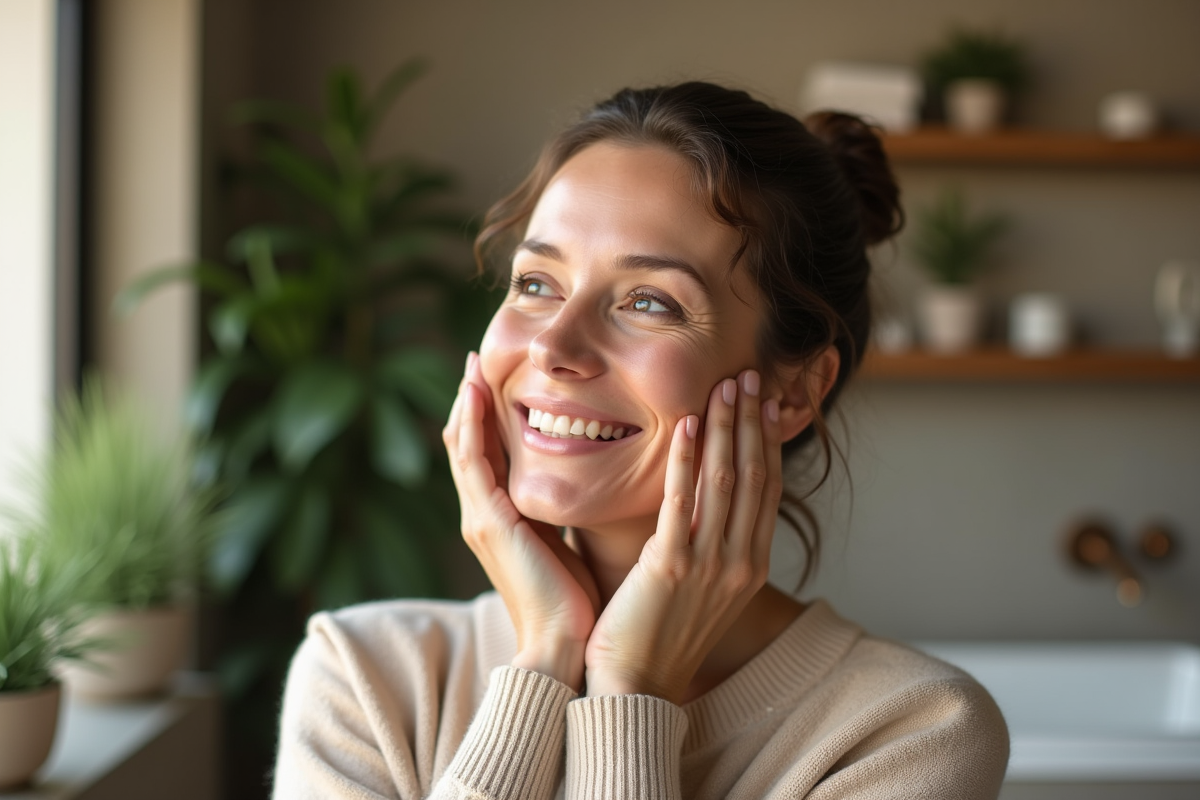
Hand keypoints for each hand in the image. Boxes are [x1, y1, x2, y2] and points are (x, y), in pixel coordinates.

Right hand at [443, 352, 599, 689]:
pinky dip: (471, 426)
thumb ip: (562, 516)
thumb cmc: (572, 605)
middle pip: (468, 445)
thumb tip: (583, 490)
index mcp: (501, 521)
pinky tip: (476, 394)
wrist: (561, 648)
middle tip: (476, 360)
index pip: (488, 458)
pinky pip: (472, 462)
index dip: (488, 419)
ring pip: (464, 447)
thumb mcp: (565, 546)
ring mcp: (480, 517)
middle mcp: (482, 515)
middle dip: (471, 402)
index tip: (496, 381)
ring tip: (472, 365)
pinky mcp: (488, 521)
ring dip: (468, 404)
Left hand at [582, 370, 781, 703]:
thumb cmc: (656, 634)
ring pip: (725, 480)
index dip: (765, 441)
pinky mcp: (673, 566)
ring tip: (724, 385)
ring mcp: (711, 565)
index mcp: (750, 566)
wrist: (635, 686)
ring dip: (725, 427)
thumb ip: (705, 543)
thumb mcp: (697, 587)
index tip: (761, 402)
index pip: (765, 489)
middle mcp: (740, 562)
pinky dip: (688, 459)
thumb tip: (697, 501)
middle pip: (752, 475)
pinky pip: (684, 501)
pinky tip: (687, 425)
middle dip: (750, 421)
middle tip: (747, 376)